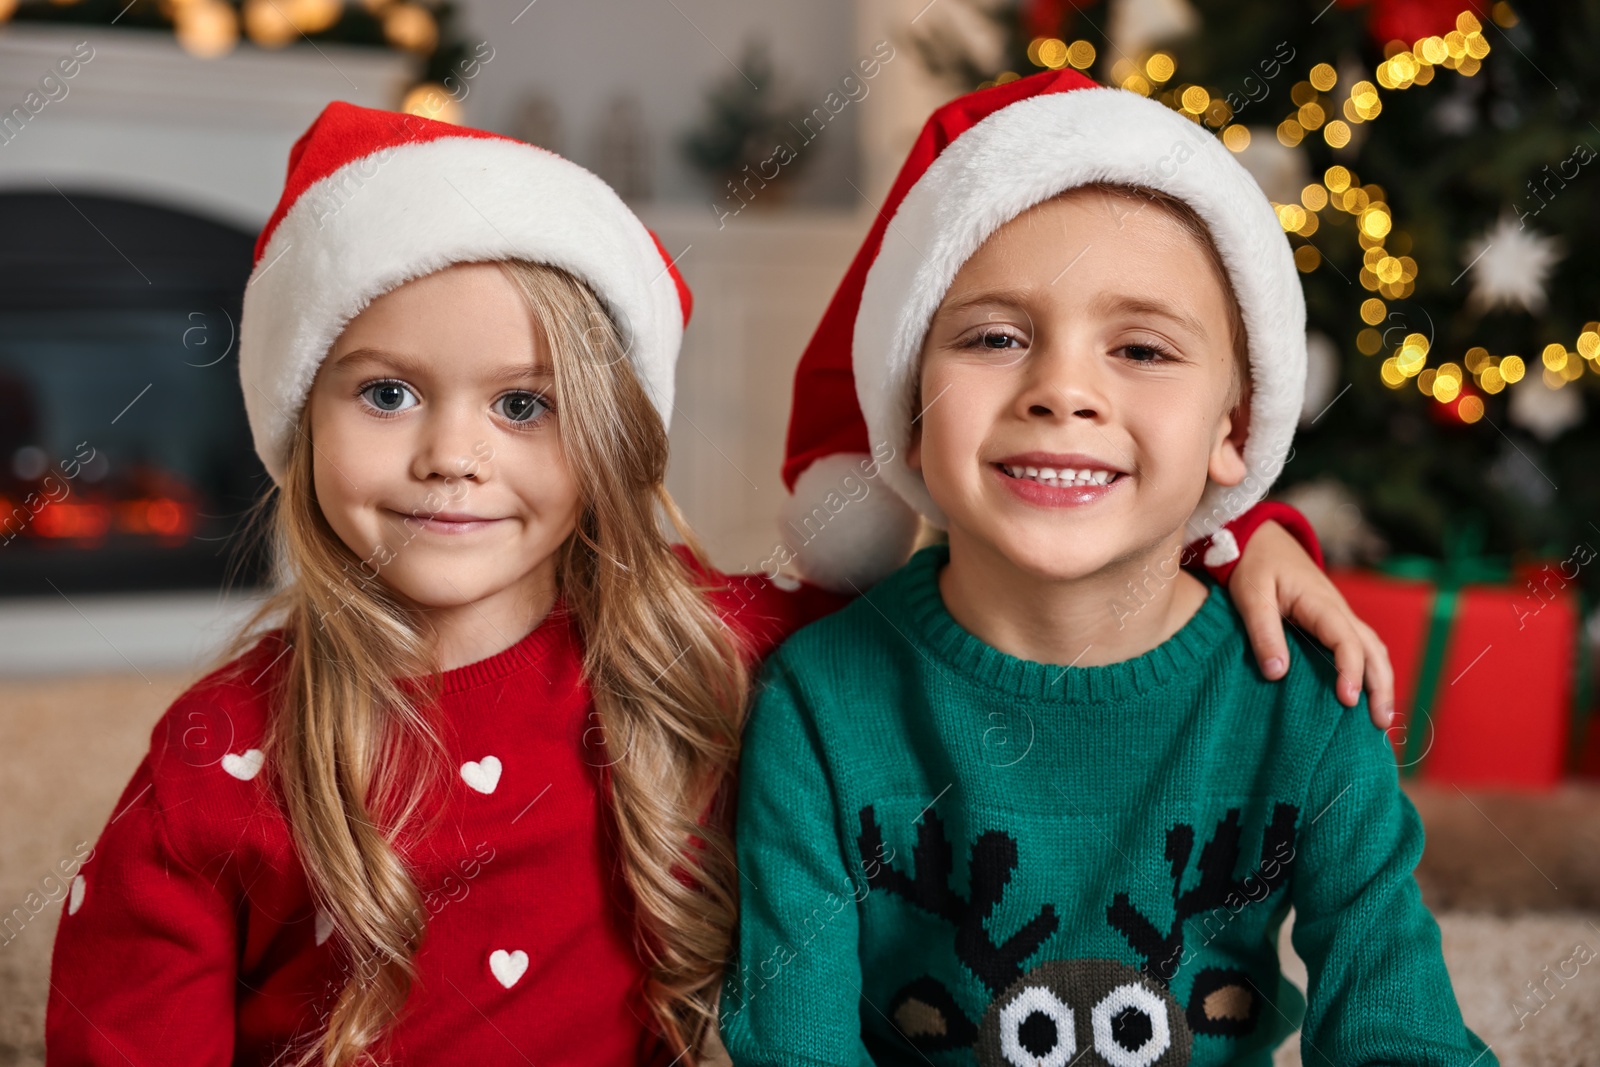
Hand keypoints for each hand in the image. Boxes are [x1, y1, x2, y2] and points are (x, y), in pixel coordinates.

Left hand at [1227, 520, 1394, 726]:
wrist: (1259, 537)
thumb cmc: (1253, 565)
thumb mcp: (1251, 597)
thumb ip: (1264, 632)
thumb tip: (1277, 673)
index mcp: (1320, 603)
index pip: (1346, 640)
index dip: (1351, 671)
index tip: (1348, 701)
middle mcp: (1338, 609)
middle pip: (1372, 650)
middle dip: (1380, 686)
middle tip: (1381, 724)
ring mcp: (1339, 615)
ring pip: (1373, 649)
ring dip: (1381, 681)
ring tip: (1382, 719)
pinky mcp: (1332, 620)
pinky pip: (1360, 646)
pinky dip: (1370, 670)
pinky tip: (1366, 694)